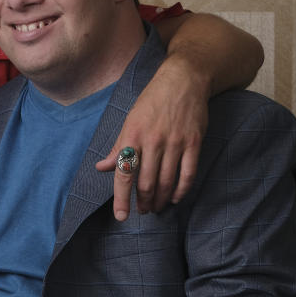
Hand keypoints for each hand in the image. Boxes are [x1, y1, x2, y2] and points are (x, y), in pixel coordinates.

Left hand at [96, 60, 205, 218]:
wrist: (183, 80)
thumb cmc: (152, 100)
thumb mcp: (130, 120)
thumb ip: (118, 147)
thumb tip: (101, 167)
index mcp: (133, 135)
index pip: (124, 173)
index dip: (122, 198)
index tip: (121, 216)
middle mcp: (153, 140)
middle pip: (146, 182)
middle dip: (143, 202)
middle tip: (143, 211)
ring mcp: (175, 142)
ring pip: (167, 181)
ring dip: (161, 199)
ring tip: (157, 207)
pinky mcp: (194, 143)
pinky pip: (188, 173)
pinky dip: (182, 190)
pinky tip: (177, 198)